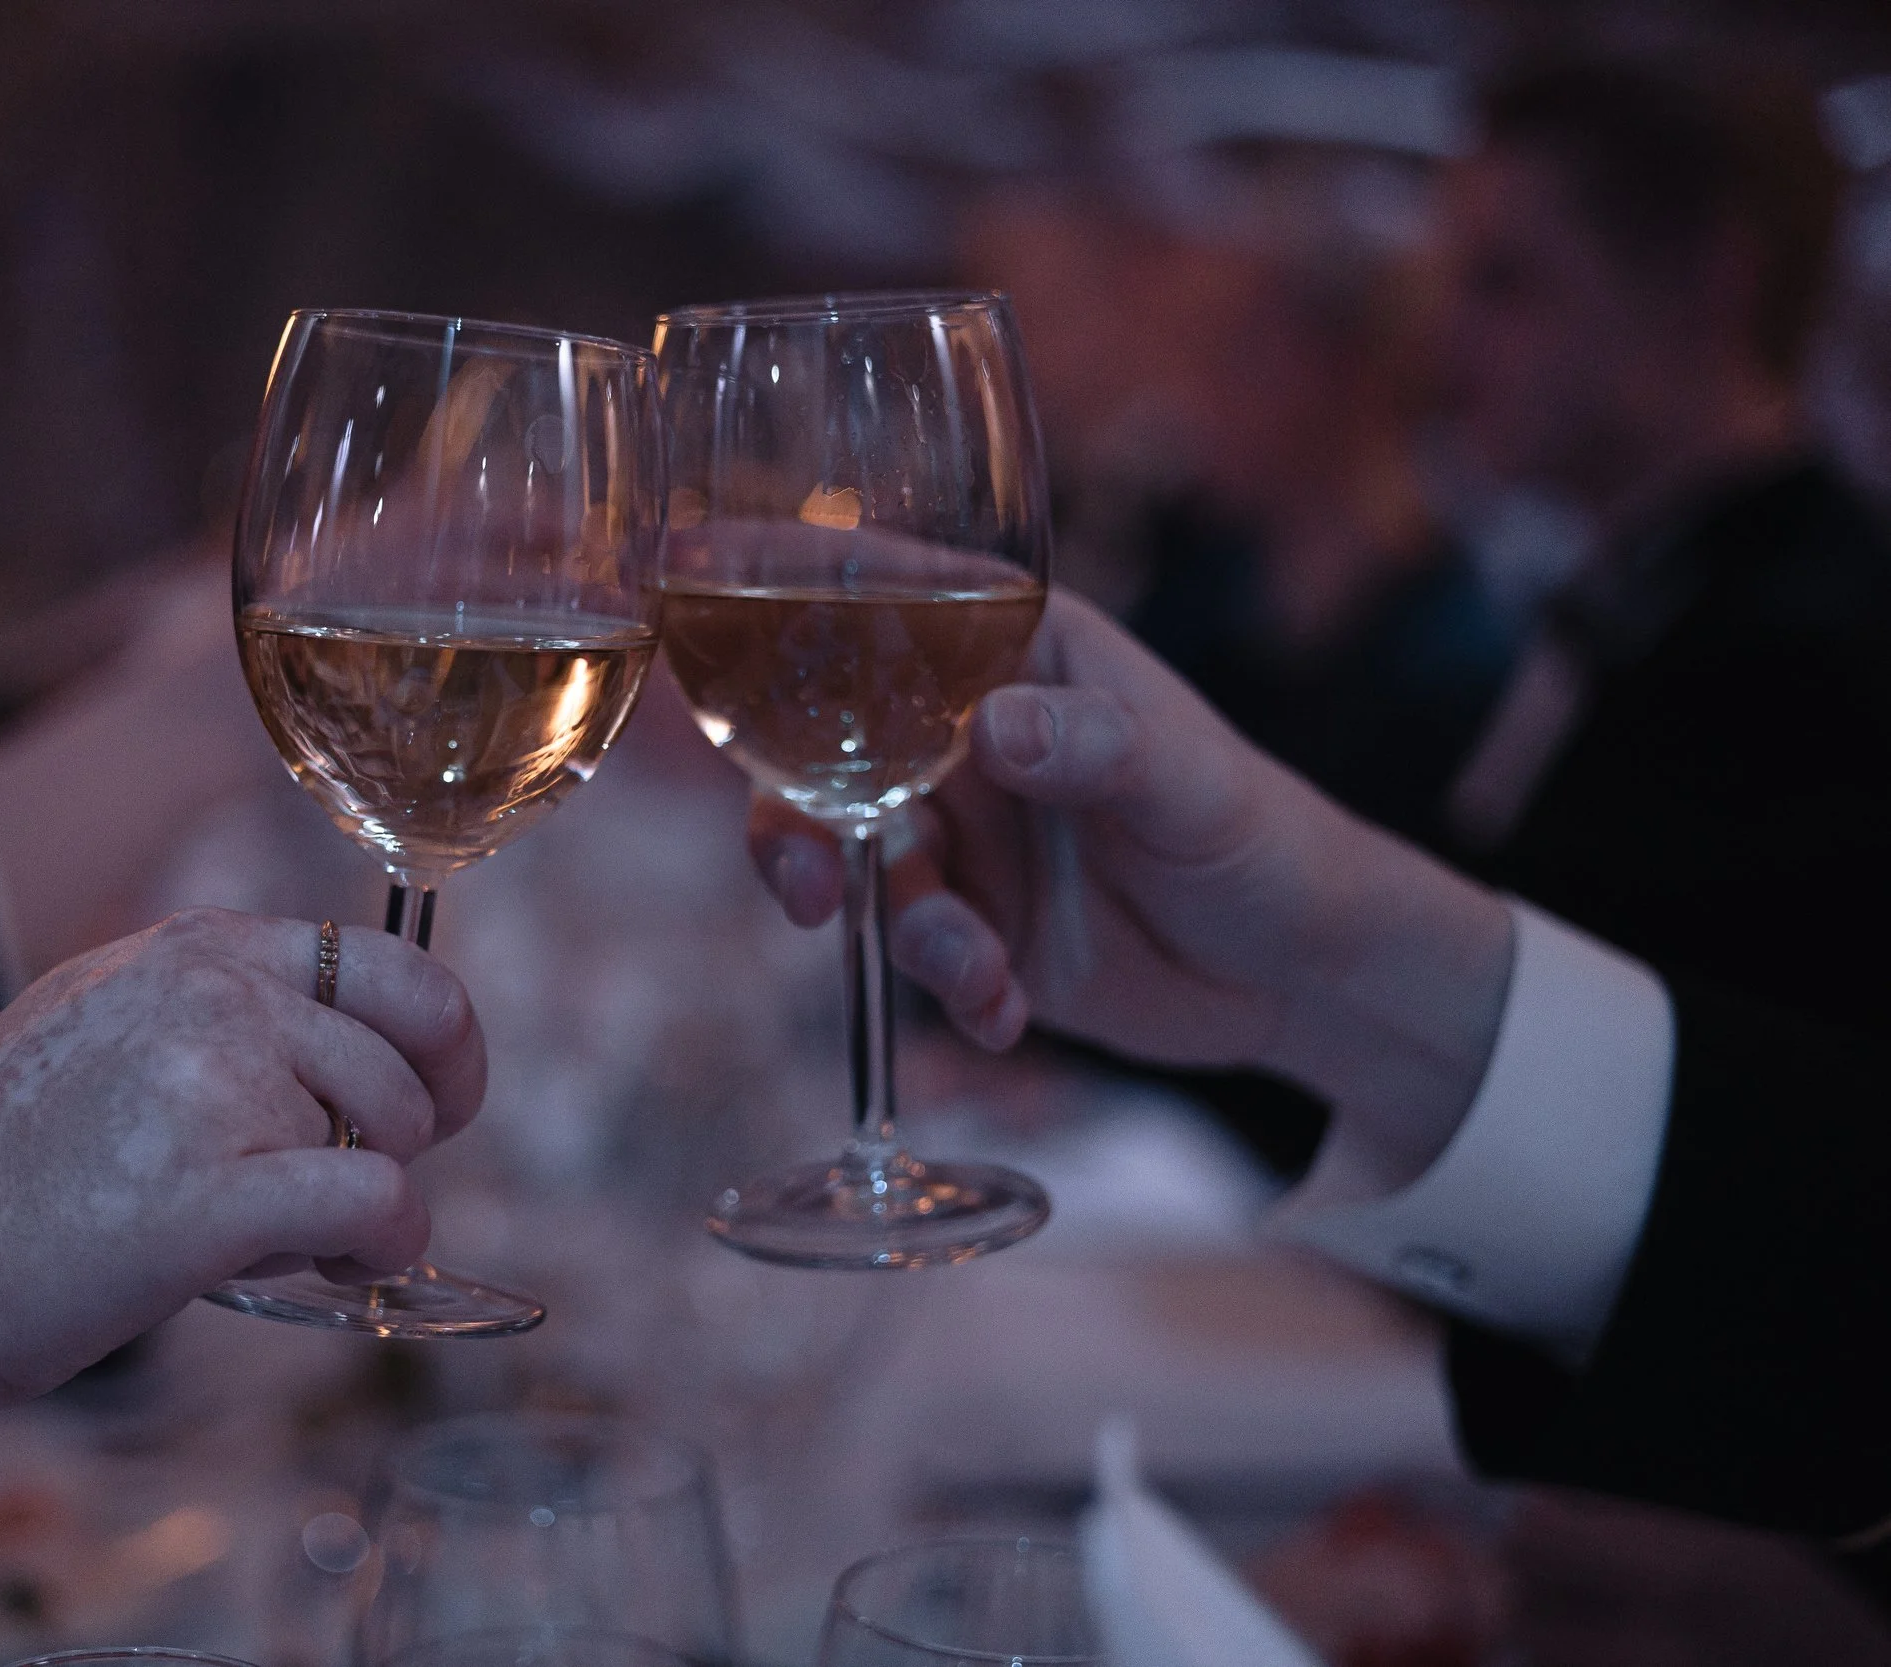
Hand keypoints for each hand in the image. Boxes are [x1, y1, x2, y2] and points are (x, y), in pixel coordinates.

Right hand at [0, 906, 482, 1410]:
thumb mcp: (104, 1020)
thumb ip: (219, 1013)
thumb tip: (347, 1051)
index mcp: (195, 948)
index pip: (391, 962)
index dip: (443, 1040)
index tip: (441, 1098)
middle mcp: (214, 993)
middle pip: (413, 1051)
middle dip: (409, 1134)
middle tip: (346, 1193)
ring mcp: (212, 1082)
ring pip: (393, 1138)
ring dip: (361, 1204)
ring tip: (259, 1236)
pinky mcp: (207, 1192)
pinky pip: (377, 1204)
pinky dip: (385, 1245)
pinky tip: (339, 1267)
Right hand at [752, 591, 1513, 1183]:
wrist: (1303, 973)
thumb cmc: (1262, 835)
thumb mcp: (1192, 784)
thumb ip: (1096, 747)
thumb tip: (990, 729)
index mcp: (1014, 652)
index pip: (882, 595)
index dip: (777, 574)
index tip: (686, 565)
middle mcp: (965, 730)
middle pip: (821, 742)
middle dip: (790, 815)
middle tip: (800, 883)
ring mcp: (961, 829)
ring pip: (854, 858)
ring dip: (898, 924)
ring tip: (974, 974)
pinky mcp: (969, 922)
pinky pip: (907, 948)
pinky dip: (945, 988)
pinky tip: (1008, 1014)